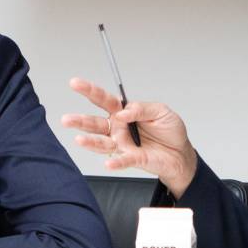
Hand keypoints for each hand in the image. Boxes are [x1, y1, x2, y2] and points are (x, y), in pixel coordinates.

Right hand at [62, 77, 199, 197]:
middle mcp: (119, 128)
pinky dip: (115, 163)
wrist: (181, 153)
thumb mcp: (161, 111)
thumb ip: (141, 108)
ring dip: (90, 142)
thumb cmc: (170, 131)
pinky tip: (108, 163)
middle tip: (67, 119)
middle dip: (80, 120)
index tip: (75, 83)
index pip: (103, 99)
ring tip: (79, 139)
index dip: (90, 90)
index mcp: (124, 112)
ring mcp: (123, 144)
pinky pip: (122, 160)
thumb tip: (124, 112)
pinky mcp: (132, 158)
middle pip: (95, 123)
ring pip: (102, 143)